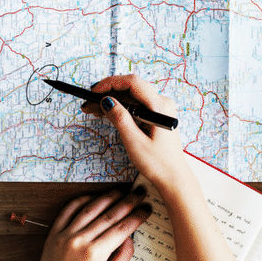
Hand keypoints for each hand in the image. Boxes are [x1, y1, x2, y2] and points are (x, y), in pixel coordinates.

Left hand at [20, 188, 151, 260]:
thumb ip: (122, 257)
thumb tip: (130, 236)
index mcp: (95, 254)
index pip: (122, 228)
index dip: (137, 216)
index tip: (146, 209)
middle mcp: (80, 241)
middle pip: (109, 215)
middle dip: (127, 202)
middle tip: (139, 194)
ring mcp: (65, 235)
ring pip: (90, 209)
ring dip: (107, 197)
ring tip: (120, 191)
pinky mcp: (53, 234)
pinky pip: (68, 211)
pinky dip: (81, 201)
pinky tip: (92, 197)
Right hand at [83, 75, 191, 189]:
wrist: (173, 177)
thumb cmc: (158, 163)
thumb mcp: (134, 142)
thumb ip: (120, 119)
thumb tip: (106, 101)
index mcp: (159, 106)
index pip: (132, 83)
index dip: (110, 83)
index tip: (93, 91)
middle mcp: (162, 103)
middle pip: (130, 88)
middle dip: (108, 93)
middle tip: (88, 103)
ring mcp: (159, 109)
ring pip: (131, 97)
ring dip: (112, 100)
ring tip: (92, 109)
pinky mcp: (156, 116)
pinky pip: (136, 105)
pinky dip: (120, 107)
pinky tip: (106, 113)